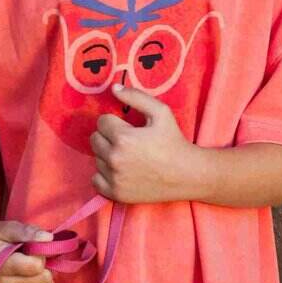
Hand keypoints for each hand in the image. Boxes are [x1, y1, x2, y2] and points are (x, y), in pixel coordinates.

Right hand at [0, 219, 56, 282]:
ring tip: (30, 266)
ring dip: (43, 276)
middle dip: (43, 265)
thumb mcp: (9, 227)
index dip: (40, 253)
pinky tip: (36, 281)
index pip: (37, 266)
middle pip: (43, 279)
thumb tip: (48, 238)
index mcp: (1, 267)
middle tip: (31, 257)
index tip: (31, 247)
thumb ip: (27, 232)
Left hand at [90, 85, 202, 203]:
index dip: (115, 122)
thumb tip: (113, 89)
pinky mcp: (116, 194)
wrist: (187, 175)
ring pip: (96, 159)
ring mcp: (114, 179)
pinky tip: (120, 171)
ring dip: (107, 155)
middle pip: (94, 140)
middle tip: (128, 141)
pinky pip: (96, 180)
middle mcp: (114, 159)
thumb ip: (136, 97)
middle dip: (108, 137)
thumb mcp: (161, 112)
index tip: (129, 127)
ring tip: (128, 156)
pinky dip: (104, 175)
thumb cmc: (174, 142)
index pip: (101, 122)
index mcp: (123, 138)